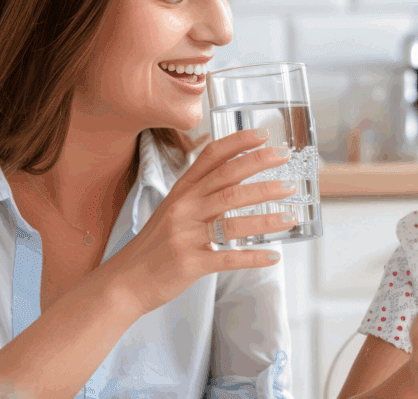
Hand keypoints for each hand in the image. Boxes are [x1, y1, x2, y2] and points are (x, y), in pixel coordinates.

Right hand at [102, 128, 297, 315]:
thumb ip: (200, 193)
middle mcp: (184, 208)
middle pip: (227, 180)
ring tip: (292, 215)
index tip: (264, 134)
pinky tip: (273, 255)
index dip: (239, 142)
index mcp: (181, 191)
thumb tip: (236, 178)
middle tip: (285, 160)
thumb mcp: (172, 210)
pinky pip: (228, 257)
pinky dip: (253, 257)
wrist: (125, 281)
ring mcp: (186, 235)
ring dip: (266, 216)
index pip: (211, 157)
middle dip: (260, 166)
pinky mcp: (190, 262)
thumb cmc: (154, 245)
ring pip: (232, 218)